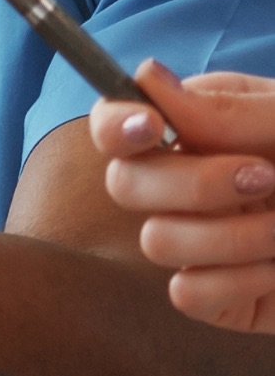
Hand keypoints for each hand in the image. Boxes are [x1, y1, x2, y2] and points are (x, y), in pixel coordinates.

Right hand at [90, 62, 274, 331]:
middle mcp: (191, 181)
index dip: (116, 125)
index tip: (151, 129)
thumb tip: (143, 79)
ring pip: (157, 240)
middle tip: (265, 177)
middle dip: (195, 183)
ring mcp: (203, 240)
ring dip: (234, 235)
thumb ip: (224, 112)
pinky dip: (237, 280)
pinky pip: (187, 292)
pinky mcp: (220, 296)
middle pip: (125, 184)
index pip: (118, 123)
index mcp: (202, 126)